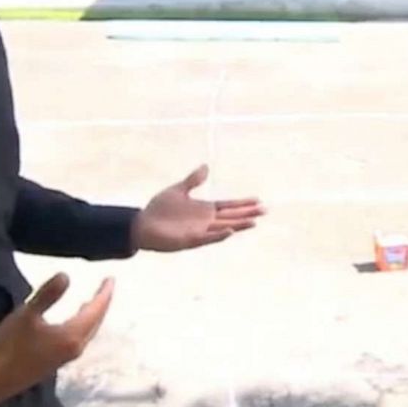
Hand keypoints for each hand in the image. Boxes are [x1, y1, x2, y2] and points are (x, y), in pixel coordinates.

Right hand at [0, 272, 112, 406]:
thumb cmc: (10, 345)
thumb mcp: (27, 314)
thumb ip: (48, 295)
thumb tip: (67, 275)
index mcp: (71, 336)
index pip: (95, 310)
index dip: (104, 293)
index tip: (111, 278)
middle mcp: (74, 349)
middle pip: (95, 323)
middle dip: (101, 304)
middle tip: (105, 287)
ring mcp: (65, 358)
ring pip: (86, 333)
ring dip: (91, 316)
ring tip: (92, 301)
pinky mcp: (54, 363)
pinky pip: (77, 340)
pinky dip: (81, 326)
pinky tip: (73, 323)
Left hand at [131, 164, 264, 252]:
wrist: (142, 224)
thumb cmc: (158, 209)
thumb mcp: (178, 190)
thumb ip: (193, 180)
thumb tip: (206, 166)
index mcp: (204, 209)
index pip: (228, 206)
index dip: (242, 203)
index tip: (257, 200)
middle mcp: (205, 221)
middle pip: (231, 217)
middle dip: (247, 213)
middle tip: (265, 210)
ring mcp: (199, 231)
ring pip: (224, 228)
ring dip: (238, 225)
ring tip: (253, 223)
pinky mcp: (190, 240)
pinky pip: (208, 239)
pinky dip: (219, 236)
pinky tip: (230, 232)